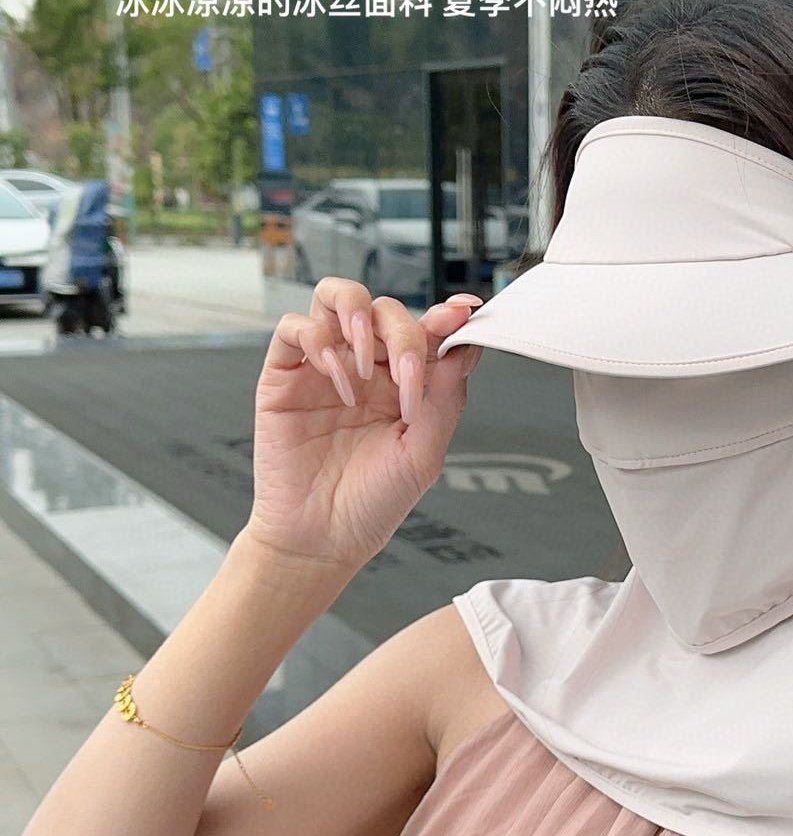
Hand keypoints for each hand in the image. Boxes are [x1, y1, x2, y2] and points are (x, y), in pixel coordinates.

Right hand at [243, 277, 482, 573]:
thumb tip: (466, 345)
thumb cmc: (373, 502)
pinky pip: (295, 328)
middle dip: (405, 334)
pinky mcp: (284, 374)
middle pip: (386, 310)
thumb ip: (446, 396)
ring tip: (368, 364)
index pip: (425, 330)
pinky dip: (320, 341)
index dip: (444, 315)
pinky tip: (338, 382)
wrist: (322, 538)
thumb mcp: (424, 453)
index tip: (463, 312)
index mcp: (404, 382)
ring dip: (359, 315)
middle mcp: (365, 367)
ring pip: (336, 297)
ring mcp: (324, 366)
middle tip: (409, 376)